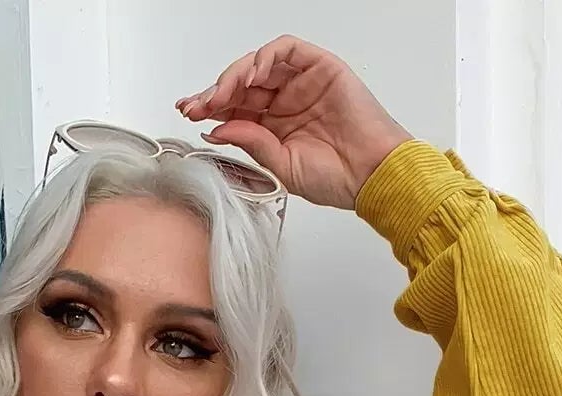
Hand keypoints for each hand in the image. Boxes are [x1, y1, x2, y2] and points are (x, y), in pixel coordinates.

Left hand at [177, 37, 412, 209]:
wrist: (372, 175)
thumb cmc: (336, 178)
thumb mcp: (280, 166)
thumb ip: (250, 142)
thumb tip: (216, 127)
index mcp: (274, 126)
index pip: (235, 108)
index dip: (211, 107)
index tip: (189, 112)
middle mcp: (286, 101)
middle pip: (242, 84)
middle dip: (215, 92)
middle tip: (197, 103)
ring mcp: (302, 82)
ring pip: (260, 64)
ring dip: (235, 74)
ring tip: (221, 93)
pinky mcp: (320, 67)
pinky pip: (288, 50)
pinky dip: (266, 56)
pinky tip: (252, 75)